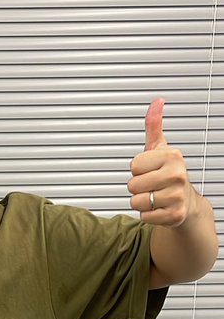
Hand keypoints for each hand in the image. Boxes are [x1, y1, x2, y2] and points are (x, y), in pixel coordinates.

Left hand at [127, 99, 197, 226]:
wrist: (186, 202)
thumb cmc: (169, 174)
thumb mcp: (160, 148)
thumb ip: (154, 126)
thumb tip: (157, 102)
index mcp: (172, 156)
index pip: (133, 166)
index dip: (138, 170)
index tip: (152, 170)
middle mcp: (177, 175)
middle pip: (132, 185)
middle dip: (138, 188)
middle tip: (153, 186)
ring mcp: (177, 196)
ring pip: (136, 202)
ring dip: (142, 202)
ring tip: (156, 197)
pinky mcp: (174, 215)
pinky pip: (144, 216)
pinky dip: (148, 215)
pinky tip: (160, 208)